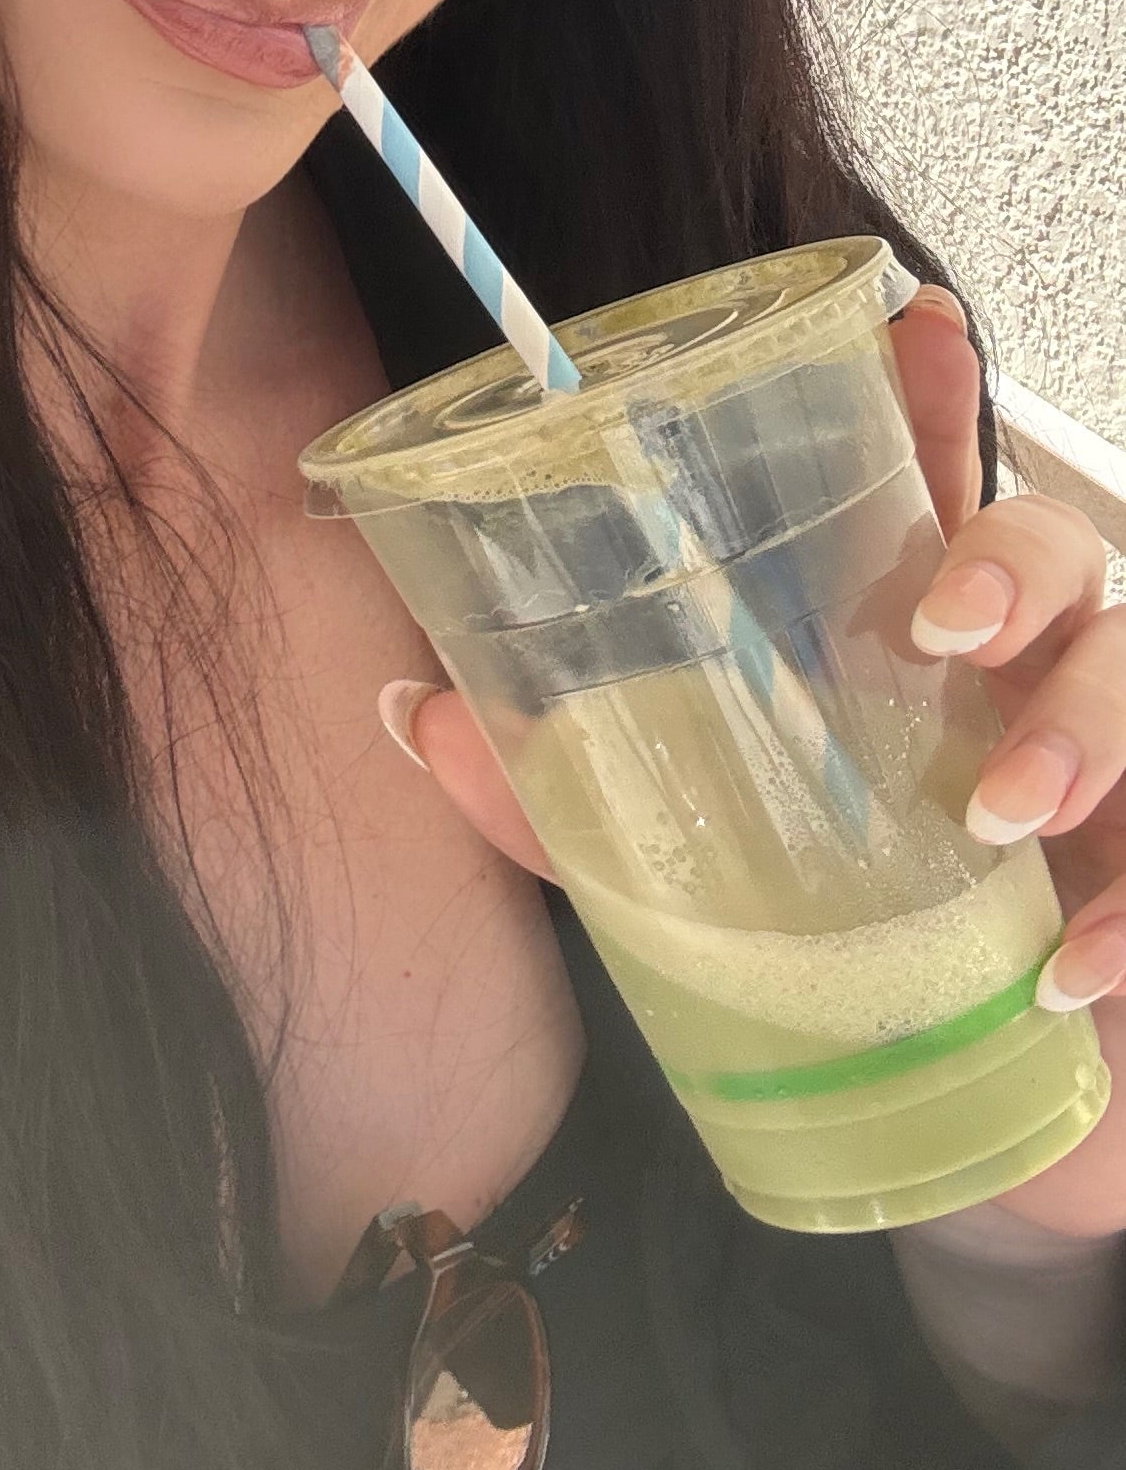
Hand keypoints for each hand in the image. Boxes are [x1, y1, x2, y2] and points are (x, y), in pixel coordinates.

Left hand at [381, 285, 1125, 1238]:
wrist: (970, 1151)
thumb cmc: (836, 972)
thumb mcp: (683, 876)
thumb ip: (562, 799)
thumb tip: (415, 712)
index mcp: (914, 645)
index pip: (934, 483)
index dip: (935, 394)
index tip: (919, 318)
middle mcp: (1027, 681)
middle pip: (1063, 548)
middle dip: (1014, 561)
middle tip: (937, 628)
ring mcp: (1116, 775)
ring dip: (1080, 731)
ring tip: (997, 810)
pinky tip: (1063, 971)